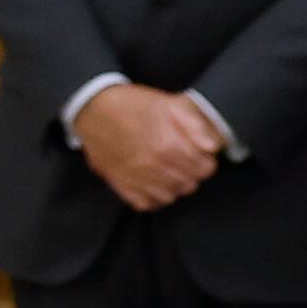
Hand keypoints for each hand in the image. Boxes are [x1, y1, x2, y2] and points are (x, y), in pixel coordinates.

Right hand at [74, 84, 223, 210]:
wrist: (93, 110)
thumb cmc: (132, 104)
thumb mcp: (169, 103)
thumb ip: (196, 124)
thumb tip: (213, 146)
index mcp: (171, 147)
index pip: (206, 169)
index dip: (205, 159)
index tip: (198, 152)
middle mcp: (156, 168)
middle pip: (190, 185)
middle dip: (191, 172)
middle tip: (182, 158)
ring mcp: (138, 180)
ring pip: (171, 197)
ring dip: (174, 185)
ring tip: (168, 169)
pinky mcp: (122, 186)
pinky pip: (147, 204)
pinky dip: (153, 197)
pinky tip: (152, 181)